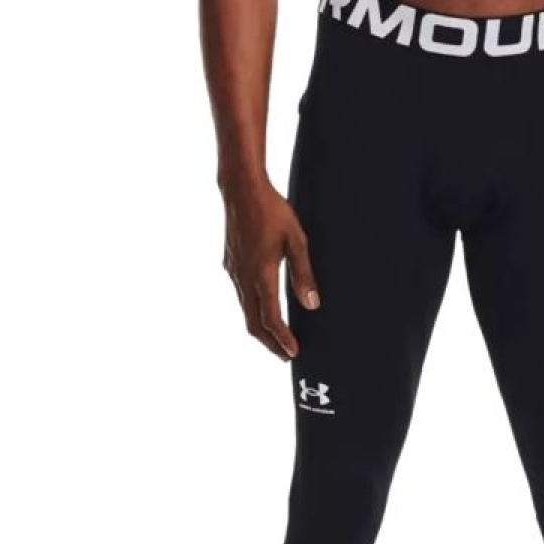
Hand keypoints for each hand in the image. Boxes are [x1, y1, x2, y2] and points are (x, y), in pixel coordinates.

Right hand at [220, 176, 318, 358]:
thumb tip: (312, 304)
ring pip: (244, 311)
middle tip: (285, 355)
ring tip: (276, 339)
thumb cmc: (272, 210)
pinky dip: (252, 312)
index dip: (282, 338)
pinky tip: (263, 310)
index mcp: (260, 274)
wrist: (240, 188)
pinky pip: (241, 297)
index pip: (270, 318)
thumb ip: (304, 274)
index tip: (293, 353)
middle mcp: (243, 277)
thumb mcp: (296, 240)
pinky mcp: (231, 264)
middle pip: (253, 323)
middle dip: (269, 343)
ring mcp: (234, 271)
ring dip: (260, 329)